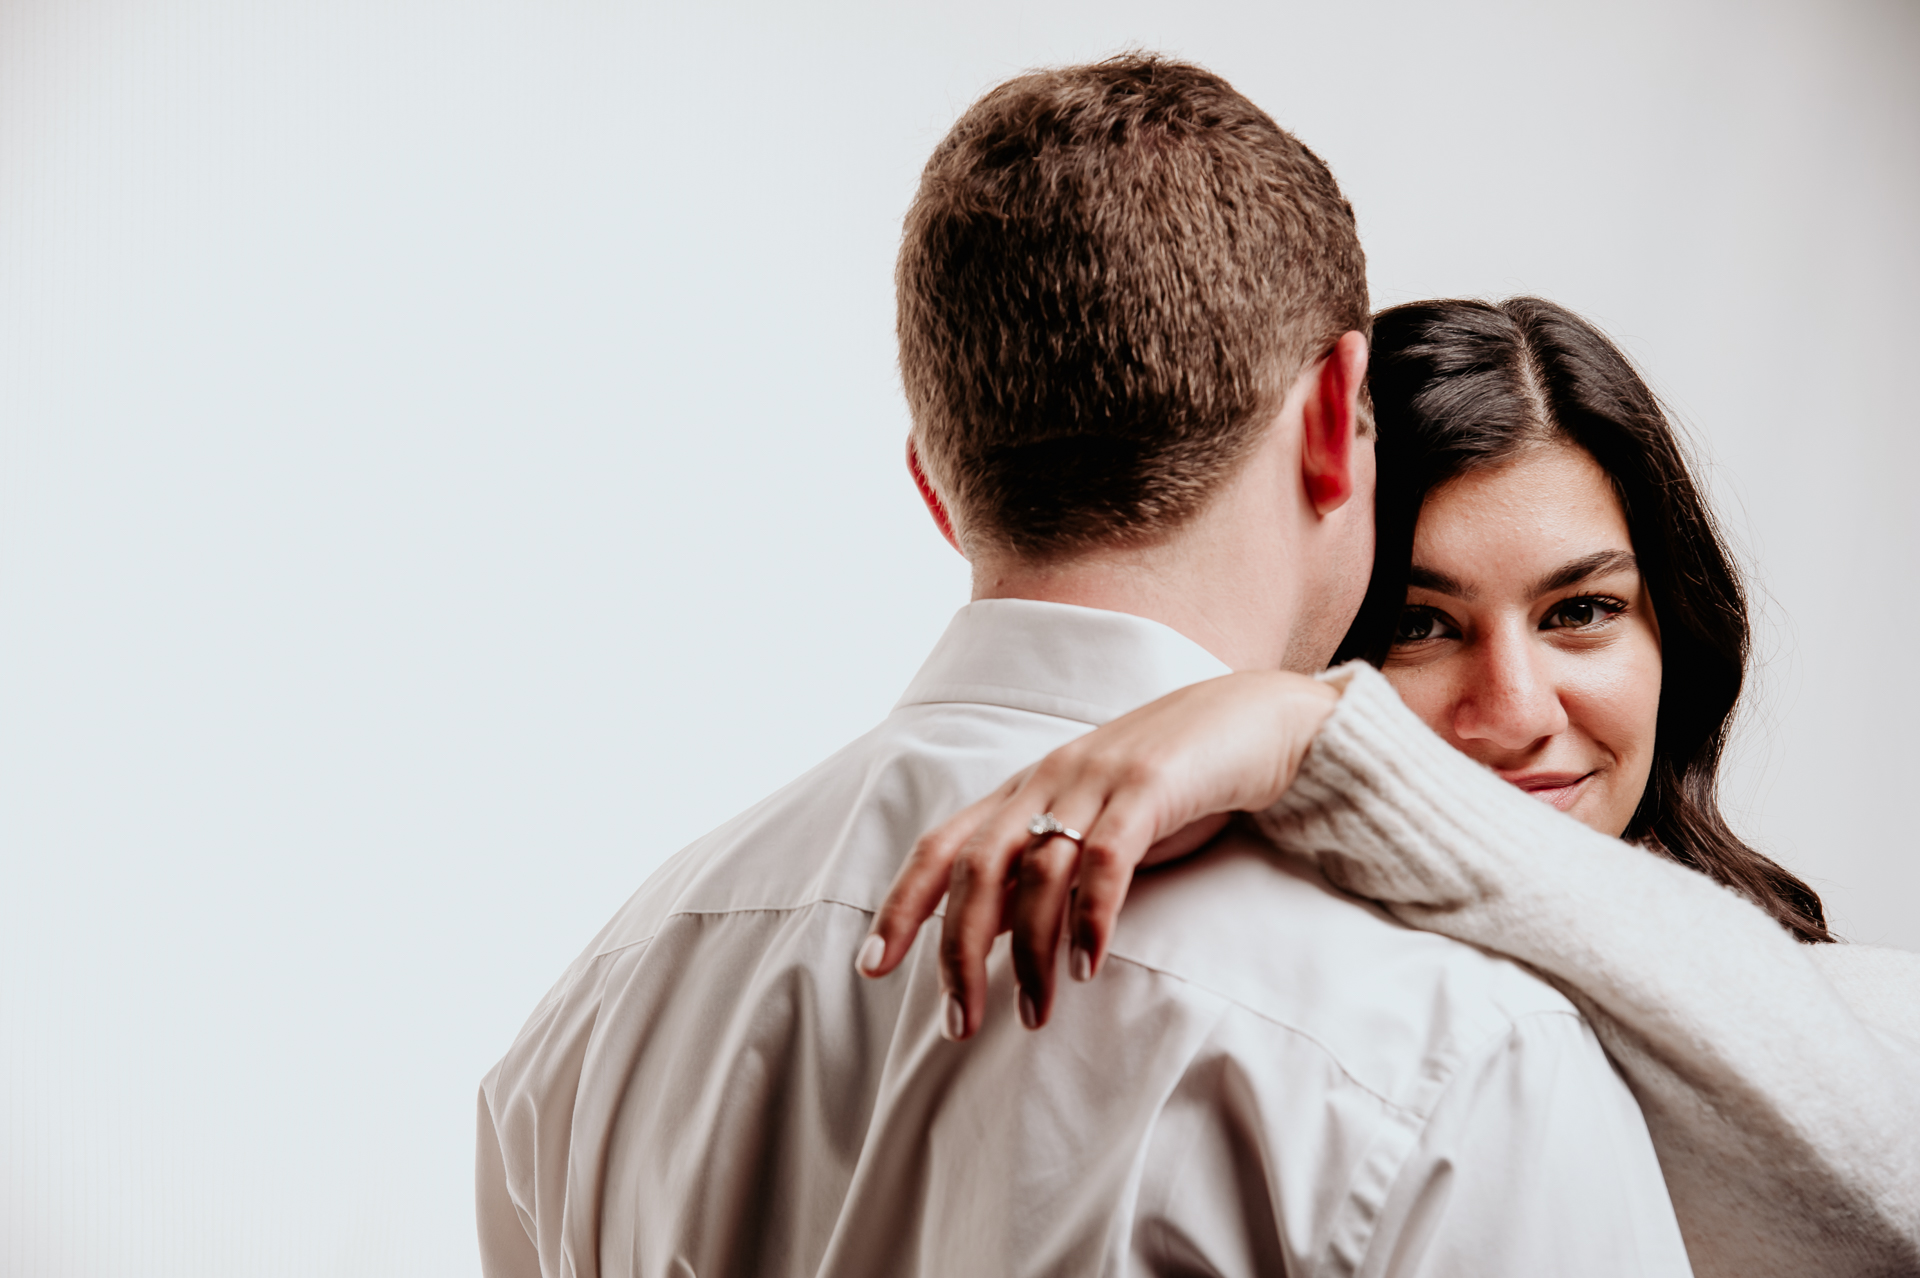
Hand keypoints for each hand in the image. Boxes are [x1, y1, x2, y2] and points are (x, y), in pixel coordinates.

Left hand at [856, 670, 1339, 1039]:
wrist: (1252, 721)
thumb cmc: (1169, 785)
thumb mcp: (1091, 828)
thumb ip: (1041, 872)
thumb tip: (991, 934)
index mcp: (1023, 792)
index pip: (941, 847)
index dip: (902, 905)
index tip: (871, 968)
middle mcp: (1046, 781)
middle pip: (975, 867)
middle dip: (957, 950)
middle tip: (958, 1023)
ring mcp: (1096, 781)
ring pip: (1038, 871)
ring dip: (1031, 953)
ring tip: (1035, 1017)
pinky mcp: (1150, 788)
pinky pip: (1107, 858)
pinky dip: (1091, 915)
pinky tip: (1088, 966)